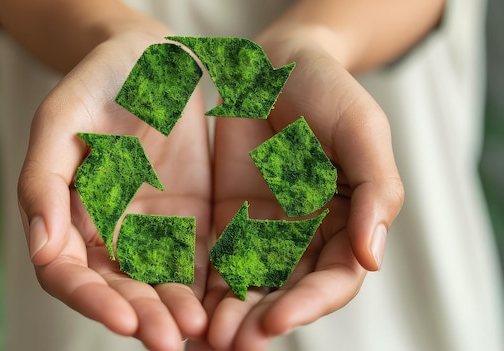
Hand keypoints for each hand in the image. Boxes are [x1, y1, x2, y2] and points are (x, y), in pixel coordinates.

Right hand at [17, 32, 211, 350]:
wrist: (149, 60)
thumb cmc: (96, 83)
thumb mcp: (59, 119)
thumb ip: (43, 181)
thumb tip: (40, 248)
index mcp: (66, 216)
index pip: (69, 273)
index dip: (91, 300)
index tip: (123, 320)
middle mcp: (106, 233)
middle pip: (118, 288)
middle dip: (142, 317)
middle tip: (169, 341)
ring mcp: (151, 231)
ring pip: (161, 283)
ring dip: (178, 311)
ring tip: (201, 332)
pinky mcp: (191, 221)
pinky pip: (199, 260)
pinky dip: (210, 285)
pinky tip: (227, 303)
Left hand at [192, 39, 403, 349]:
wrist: (274, 67)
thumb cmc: (327, 92)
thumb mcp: (361, 132)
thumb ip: (376, 192)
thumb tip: (372, 258)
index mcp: (348, 224)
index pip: (333, 279)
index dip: (308, 304)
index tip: (275, 320)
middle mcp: (307, 238)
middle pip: (287, 293)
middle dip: (261, 321)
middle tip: (232, 344)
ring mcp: (265, 232)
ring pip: (250, 286)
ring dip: (230, 316)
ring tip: (207, 339)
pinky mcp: (228, 221)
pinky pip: (216, 260)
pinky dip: (205, 288)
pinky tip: (187, 307)